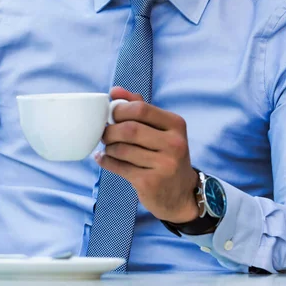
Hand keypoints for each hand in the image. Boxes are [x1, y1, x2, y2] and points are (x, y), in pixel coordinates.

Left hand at [96, 86, 198, 223]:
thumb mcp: (161, 129)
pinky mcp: (151, 183)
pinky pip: (119, 167)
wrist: (181, 193)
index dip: (120, 110)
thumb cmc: (166, 155)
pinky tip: (103, 158)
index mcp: (176, 124)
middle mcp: (174, 143)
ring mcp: (164, 165)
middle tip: (104, 133)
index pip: (141, 109)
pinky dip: (106, 161)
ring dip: (108, 147)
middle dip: (110, 130)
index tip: (111, 116)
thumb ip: (139, 107)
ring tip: (107, 147)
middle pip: (130, 129)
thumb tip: (114, 91)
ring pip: (122, 149)